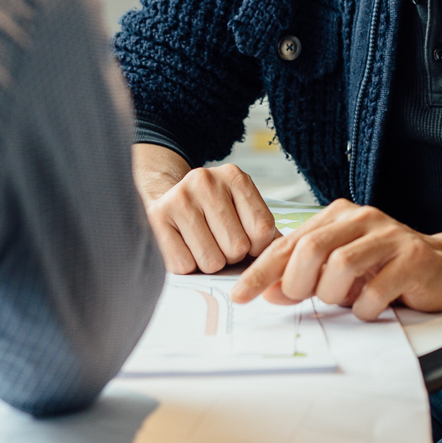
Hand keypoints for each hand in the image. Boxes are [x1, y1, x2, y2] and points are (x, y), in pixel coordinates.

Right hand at [134, 145, 278, 273]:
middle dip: (231, 256)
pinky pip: (184, 266)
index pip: (262, 229)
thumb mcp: (242, 210)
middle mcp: (205, 180)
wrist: (168, 200)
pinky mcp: (157, 217)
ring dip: (209, 263)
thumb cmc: (213, 213)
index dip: (256, 247)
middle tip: (218, 242)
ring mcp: (179, 197)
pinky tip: (183, 247)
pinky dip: (187, 266)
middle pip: (237, 247)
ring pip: (211, 261)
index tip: (245, 240)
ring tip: (201, 244)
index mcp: (234, 176)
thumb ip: (266, 232)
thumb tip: (284, 257)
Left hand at [229, 201, 441, 320]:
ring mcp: (389, 236)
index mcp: (339, 215)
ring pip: (339, 267)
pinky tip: (372, 307)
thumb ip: (306, 275)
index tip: (240, 294)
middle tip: (305, 299)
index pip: (289, 242)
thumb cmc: (388, 268)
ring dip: (334, 296)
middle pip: (310, 250)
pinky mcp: (412, 259)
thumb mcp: (341, 269)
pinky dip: (365, 308)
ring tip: (346, 301)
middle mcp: (362, 218)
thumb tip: (269, 290)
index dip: (261, 270)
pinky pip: (374, 291)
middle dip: (299, 284)